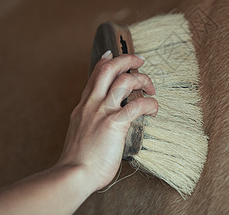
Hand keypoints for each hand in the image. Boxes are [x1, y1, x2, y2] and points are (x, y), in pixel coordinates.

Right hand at [56, 51, 157, 190]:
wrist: (74, 175)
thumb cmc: (79, 161)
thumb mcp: (79, 133)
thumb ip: (89, 123)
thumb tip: (101, 125)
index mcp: (84, 106)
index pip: (94, 75)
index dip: (105, 61)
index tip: (112, 54)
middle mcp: (92, 104)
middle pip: (109, 68)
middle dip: (127, 59)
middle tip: (139, 60)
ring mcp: (103, 112)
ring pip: (124, 80)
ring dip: (142, 79)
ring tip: (151, 86)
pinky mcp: (115, 123)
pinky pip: (137, 105)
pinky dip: (150, 104)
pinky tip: (154, 109)